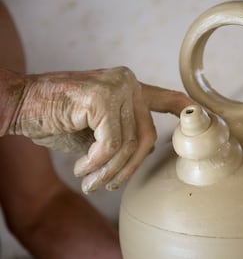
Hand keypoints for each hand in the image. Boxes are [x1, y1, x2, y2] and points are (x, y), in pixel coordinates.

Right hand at [5, 66, 191, 192]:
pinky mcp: (102, 97)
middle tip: (107, 184)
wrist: (20, 104)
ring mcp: (117, 87)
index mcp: (129, 87)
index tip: (198, 115)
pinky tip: (81, 167)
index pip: (163, 98)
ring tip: (89, 180)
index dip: (182, 108)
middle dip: (129, 168)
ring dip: (108, 171)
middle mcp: (128, 83)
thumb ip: (121, 134)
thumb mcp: (96, 129)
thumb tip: (143, 154)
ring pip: (128, 144)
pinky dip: (96, 162)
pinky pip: (111, 144)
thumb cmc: (56, 118)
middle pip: (147, 137)